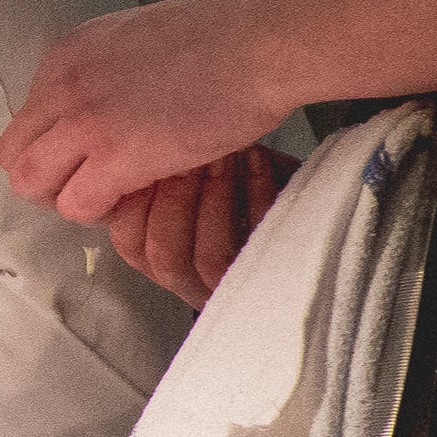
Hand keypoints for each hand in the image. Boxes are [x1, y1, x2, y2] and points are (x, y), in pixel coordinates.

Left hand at [0, 0, 294, 224]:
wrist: (268, 36)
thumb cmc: (228, 34)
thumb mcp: (140, 38)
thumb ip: (107, 72)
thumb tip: (107, 108)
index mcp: (68, 53)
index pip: (28, 119)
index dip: (55, 147)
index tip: (92, 156)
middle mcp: (63, 84)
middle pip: (15, 155)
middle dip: (48, 178)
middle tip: (95, 183)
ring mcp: (85, 120)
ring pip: (32, 184)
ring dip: (68, 198)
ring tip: (115, 193)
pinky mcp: (116, 155)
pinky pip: (77, 206)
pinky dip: (102, 211)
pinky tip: (139, 196)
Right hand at [106, 144, 297, 307]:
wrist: (312, 193)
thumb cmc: (248, 183)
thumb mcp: (197, 177)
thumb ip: (158, 171)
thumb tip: (124, 150)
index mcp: (163, 260)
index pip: (129, 244)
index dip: (131, 204)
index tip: (146, 156)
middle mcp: (193, 283)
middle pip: (161, 255)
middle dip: (173, 198)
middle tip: (186, 152)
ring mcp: (234, 286)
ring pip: (204, 257)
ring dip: (213, 197)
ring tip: (224, 154)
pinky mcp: (273, 276)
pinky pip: (255, 244)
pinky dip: (253, 194)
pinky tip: (256, 159)